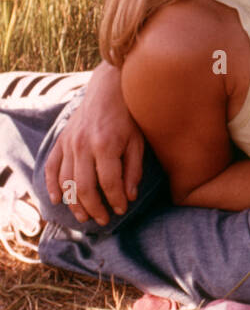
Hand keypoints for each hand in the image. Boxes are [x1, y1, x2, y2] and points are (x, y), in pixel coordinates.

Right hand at [44, 65, 145, 225]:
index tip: (121, 211)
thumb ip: (133, 170)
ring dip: (73, 202)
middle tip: (102, 220)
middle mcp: (83, 146)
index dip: (115, 201)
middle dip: (94, 208)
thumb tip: (128, 196)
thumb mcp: (137, 142)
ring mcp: (69, 143)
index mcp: (105, 146)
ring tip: (84, 216)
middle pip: (84, 187)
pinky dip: (51, 185)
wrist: (109, 88)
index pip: (109, 183)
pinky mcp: (61, 140)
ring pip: (66, 181)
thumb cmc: (128, 116)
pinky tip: (57, 199)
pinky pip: (51, 166)